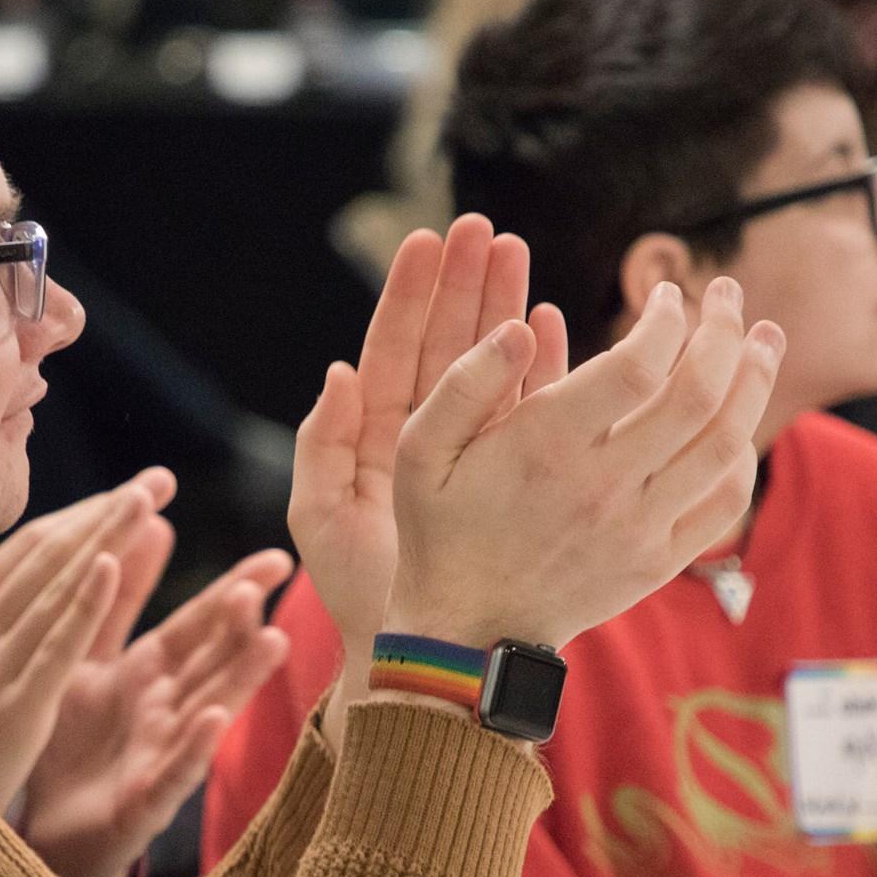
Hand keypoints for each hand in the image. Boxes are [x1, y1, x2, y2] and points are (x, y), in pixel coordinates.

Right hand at [0, 470, 174, 810]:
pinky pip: (53, 646)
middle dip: (106, 514)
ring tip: (148, 496)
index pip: (26, 550)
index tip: (126, 488)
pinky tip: (113, 564)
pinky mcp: (10, 707)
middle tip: (158, 479)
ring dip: (105, 537)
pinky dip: (83, 603)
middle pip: (48, 557)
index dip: (80, 515)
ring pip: (57, 587)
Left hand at [19, 548, 293, 876]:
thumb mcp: (89, 658)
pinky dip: (193, 748)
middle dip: (243, 620)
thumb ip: (118, 598)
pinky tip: (213, 721)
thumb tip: (151, 521)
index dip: (235, 590)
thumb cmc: (72, 741)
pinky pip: (172, 773)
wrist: (41, 827)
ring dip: (239, 677)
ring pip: (207, 709)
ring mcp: (159, 755)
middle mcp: (165, 709)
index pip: (199, 624)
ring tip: (272, 640)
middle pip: (212, 660)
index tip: (280, 557)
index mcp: (149, 673)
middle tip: (272, 575)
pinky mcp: (142, 802)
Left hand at [288, 216, 561, 648]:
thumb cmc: (357, 590)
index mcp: (375, 433)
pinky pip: (527, 407)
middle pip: (445, 340)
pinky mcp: (509, 470)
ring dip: (504, 307)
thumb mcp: (322, 517)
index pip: (394, 347)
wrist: (412, 649)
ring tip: (519, 250)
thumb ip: (322, 447)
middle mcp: (424, 433)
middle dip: (465, 282)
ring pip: (489, 365)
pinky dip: (541, 366)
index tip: (428, 239)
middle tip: (485, 227)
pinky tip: (554, 321)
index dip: (412, 294)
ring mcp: (471, 448)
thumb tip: (336, 374)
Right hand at [383, 274, 780, 648]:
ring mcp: (638, 528)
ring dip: (755, 382)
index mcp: (546, 446)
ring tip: (765, 340)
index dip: (666, 318)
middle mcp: (602, 485)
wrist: (466, 631)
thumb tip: (523, 323)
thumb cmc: (440, 528)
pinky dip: (743, 455)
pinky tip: (737, 421)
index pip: (638, 364)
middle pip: (698, 393)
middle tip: (727, 293)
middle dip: (725, 330)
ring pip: (725, 443)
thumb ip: (466, 380)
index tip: (667, 295)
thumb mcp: (421, 447)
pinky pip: (724, 503)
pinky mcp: (657, 563)